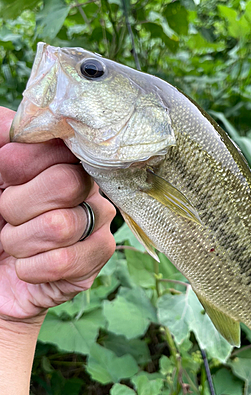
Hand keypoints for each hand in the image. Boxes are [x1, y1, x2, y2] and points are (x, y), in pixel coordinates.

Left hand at [0, 108, 115, 325]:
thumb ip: (0, 136)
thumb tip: (14, 126)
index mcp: (65, 163)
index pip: (59, 148)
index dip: (20, 165)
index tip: (4, 179)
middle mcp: (88, 190)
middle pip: (66, 183)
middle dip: (17, 206)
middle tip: (8, 217)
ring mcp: (96, 226)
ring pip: (59, 225)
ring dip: (19, 241)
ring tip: (15, 246)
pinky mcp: (94, 264)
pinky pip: (62, 261)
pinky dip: (29, 268)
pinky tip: (26, 268)